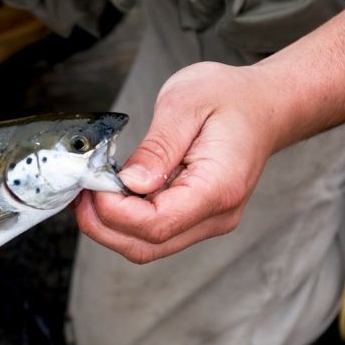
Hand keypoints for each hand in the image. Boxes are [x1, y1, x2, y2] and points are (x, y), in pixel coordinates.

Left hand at [75, 62, 282, 263]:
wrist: (263, 106)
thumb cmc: (230, 98)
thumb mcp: (186, 103)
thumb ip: (157, 146)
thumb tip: (130, 182)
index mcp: (219, 187)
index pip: (157, 223)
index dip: (116, 211)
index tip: (93, 183)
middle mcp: (217, 215)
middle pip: (147, 246)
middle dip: (103, 225)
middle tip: (80, 192)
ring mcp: (207, 222)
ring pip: (146, 246)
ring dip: (110, 226)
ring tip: (90, 190)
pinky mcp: (196, 219)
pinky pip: (153, 233)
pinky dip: (124, 220)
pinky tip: (109, 193)